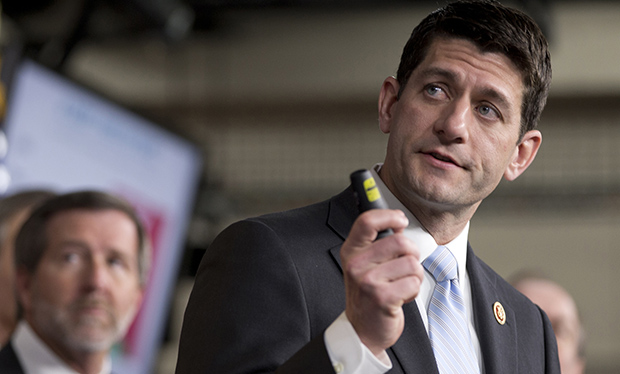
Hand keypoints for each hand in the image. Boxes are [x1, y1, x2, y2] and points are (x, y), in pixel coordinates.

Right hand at [341, 209, 423, 358]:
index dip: (389, 216)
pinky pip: (413, 282)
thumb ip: (378, 242)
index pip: (367, 221)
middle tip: (404, 266)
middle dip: (411, 254)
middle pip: (399, 241)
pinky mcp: (382, 297)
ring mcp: (367, 281)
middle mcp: (356, 264)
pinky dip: (413, 290)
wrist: (363, 330)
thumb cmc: (369, 294)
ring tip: (401, 284)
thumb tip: (398, 222)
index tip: (400, 221)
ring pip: (411, 263)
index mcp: (352, 251)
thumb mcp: (365, 264)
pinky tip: (401, 296)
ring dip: (414, 276)